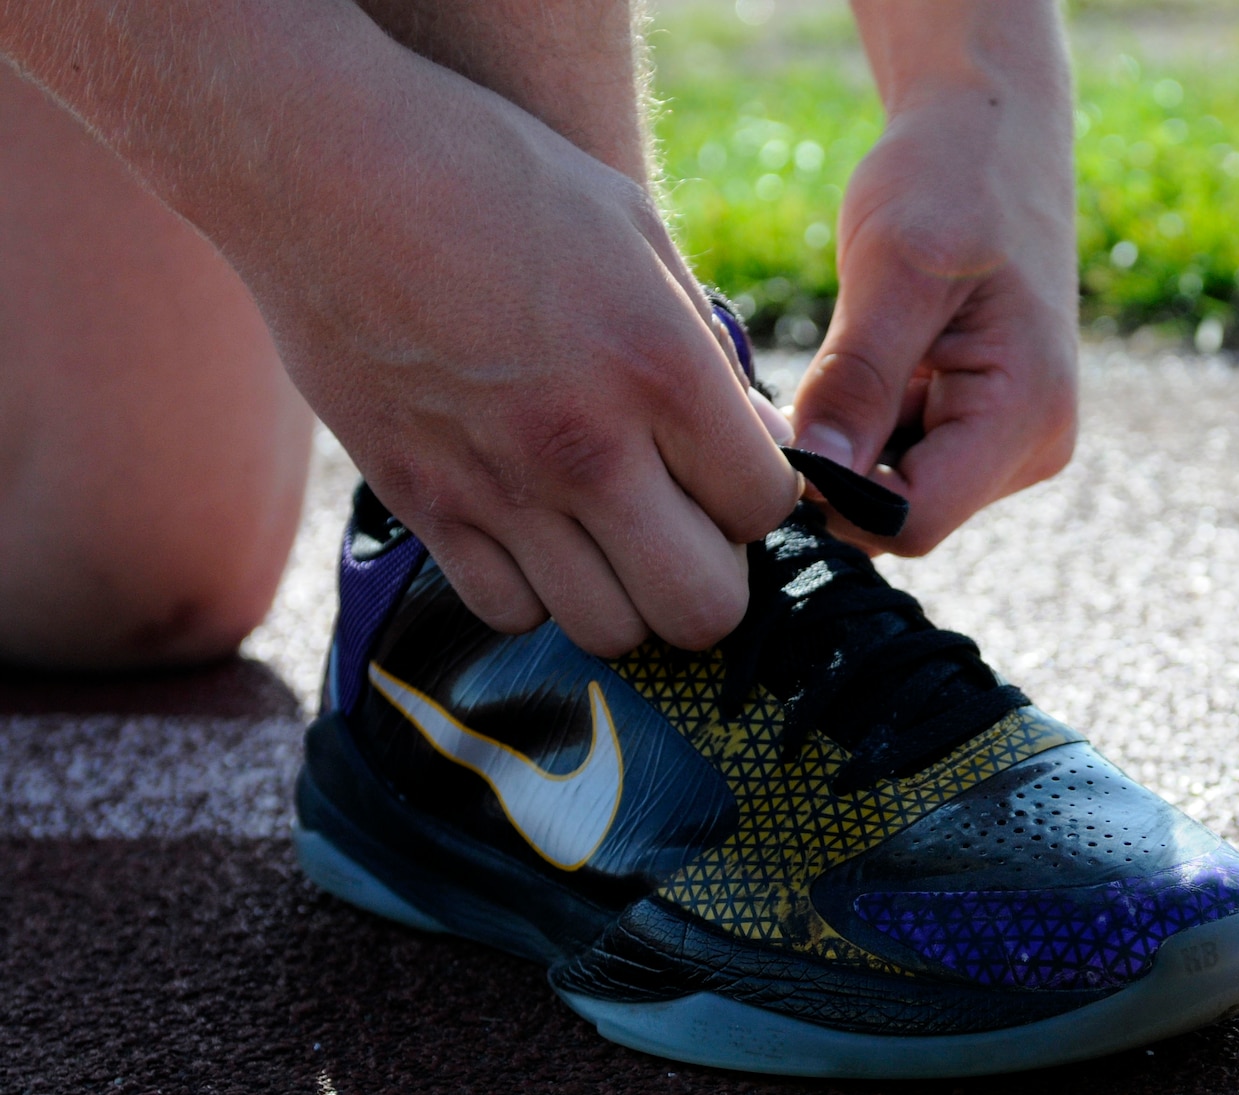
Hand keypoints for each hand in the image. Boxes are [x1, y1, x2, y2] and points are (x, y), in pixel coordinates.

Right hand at [235, 46, 801, 654]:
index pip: (763, 508)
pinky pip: (508, 612)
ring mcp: (497, 486)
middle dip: (713, 580)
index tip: (732, 471)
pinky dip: (535, 592)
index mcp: (658, 366)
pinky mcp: (421, 503)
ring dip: (627, 595)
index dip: (760, 500)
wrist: (323, 167)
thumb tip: (758, 445)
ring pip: (608, 630)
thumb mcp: (638, 237)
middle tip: (689, 532)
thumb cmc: (496, 179)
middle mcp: (585, 444)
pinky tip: (536, 534)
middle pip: (702, 609)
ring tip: (612, 535)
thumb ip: (707, 355)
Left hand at [788, 59, 1077, 554]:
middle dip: (840, 467)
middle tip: (796, 384)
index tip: (778, 433)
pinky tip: (855, 365)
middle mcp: (1031, 448)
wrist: (991, 128)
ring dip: (847, 443)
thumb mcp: (893, 269)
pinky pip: (901, 459)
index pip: (912, 522)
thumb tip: (812, 484)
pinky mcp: (980, 426)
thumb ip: (857, 381)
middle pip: (902, 515)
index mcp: (1027, 417)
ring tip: (840, 357)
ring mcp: (1009, 442)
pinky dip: (860, 426)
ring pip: (893, 492)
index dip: (833, 497)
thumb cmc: (952, 178)